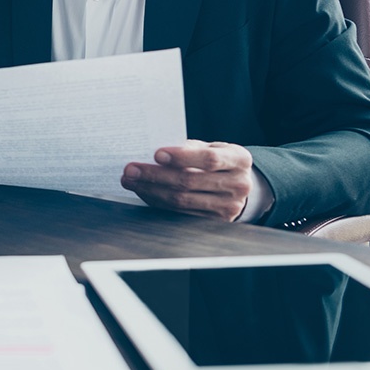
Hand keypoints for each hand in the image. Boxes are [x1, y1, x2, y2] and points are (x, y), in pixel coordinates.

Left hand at [121, 140, 252, 221]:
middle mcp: (239, 185)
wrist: (237, 184)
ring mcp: (229, 207)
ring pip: (182, 200)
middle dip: (155, 175)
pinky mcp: (215, 222)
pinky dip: (157, 202)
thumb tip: (153, 154)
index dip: (182, 157)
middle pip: (190, 181)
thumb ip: (189, 148)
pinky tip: (143, 191)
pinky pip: (179, 213)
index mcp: (239, 159)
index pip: (209, 159)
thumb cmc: (216, 160)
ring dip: (150, 190)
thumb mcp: (210, 147)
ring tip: (130, 180)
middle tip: (130, 169)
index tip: (156, 154)